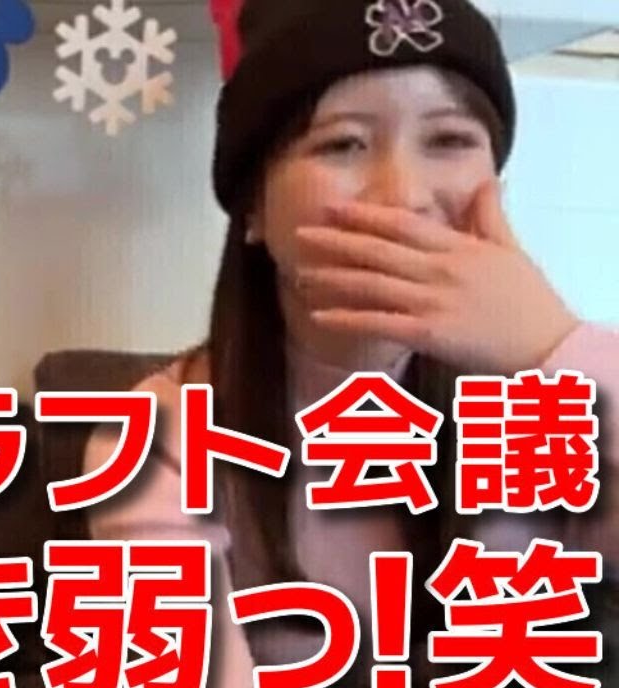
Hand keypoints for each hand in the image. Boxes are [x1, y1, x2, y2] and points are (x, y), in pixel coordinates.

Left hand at [291, 181, 579, 374]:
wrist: (549, 344)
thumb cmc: (529, 300)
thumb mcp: (511, 250)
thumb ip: (489, 216)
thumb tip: (487, 180)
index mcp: (458, 247)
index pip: (402, 224)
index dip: (364, 215)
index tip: (333, 208)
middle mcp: (440, 270)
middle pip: (378, 250)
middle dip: (336, 240)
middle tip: (300, 233)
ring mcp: (433, 301)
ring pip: (372, 285)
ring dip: (332, 278)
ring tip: (300, 273)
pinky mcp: (430, 333)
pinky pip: (378, 323)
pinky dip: (346, 319)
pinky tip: (319, 316)